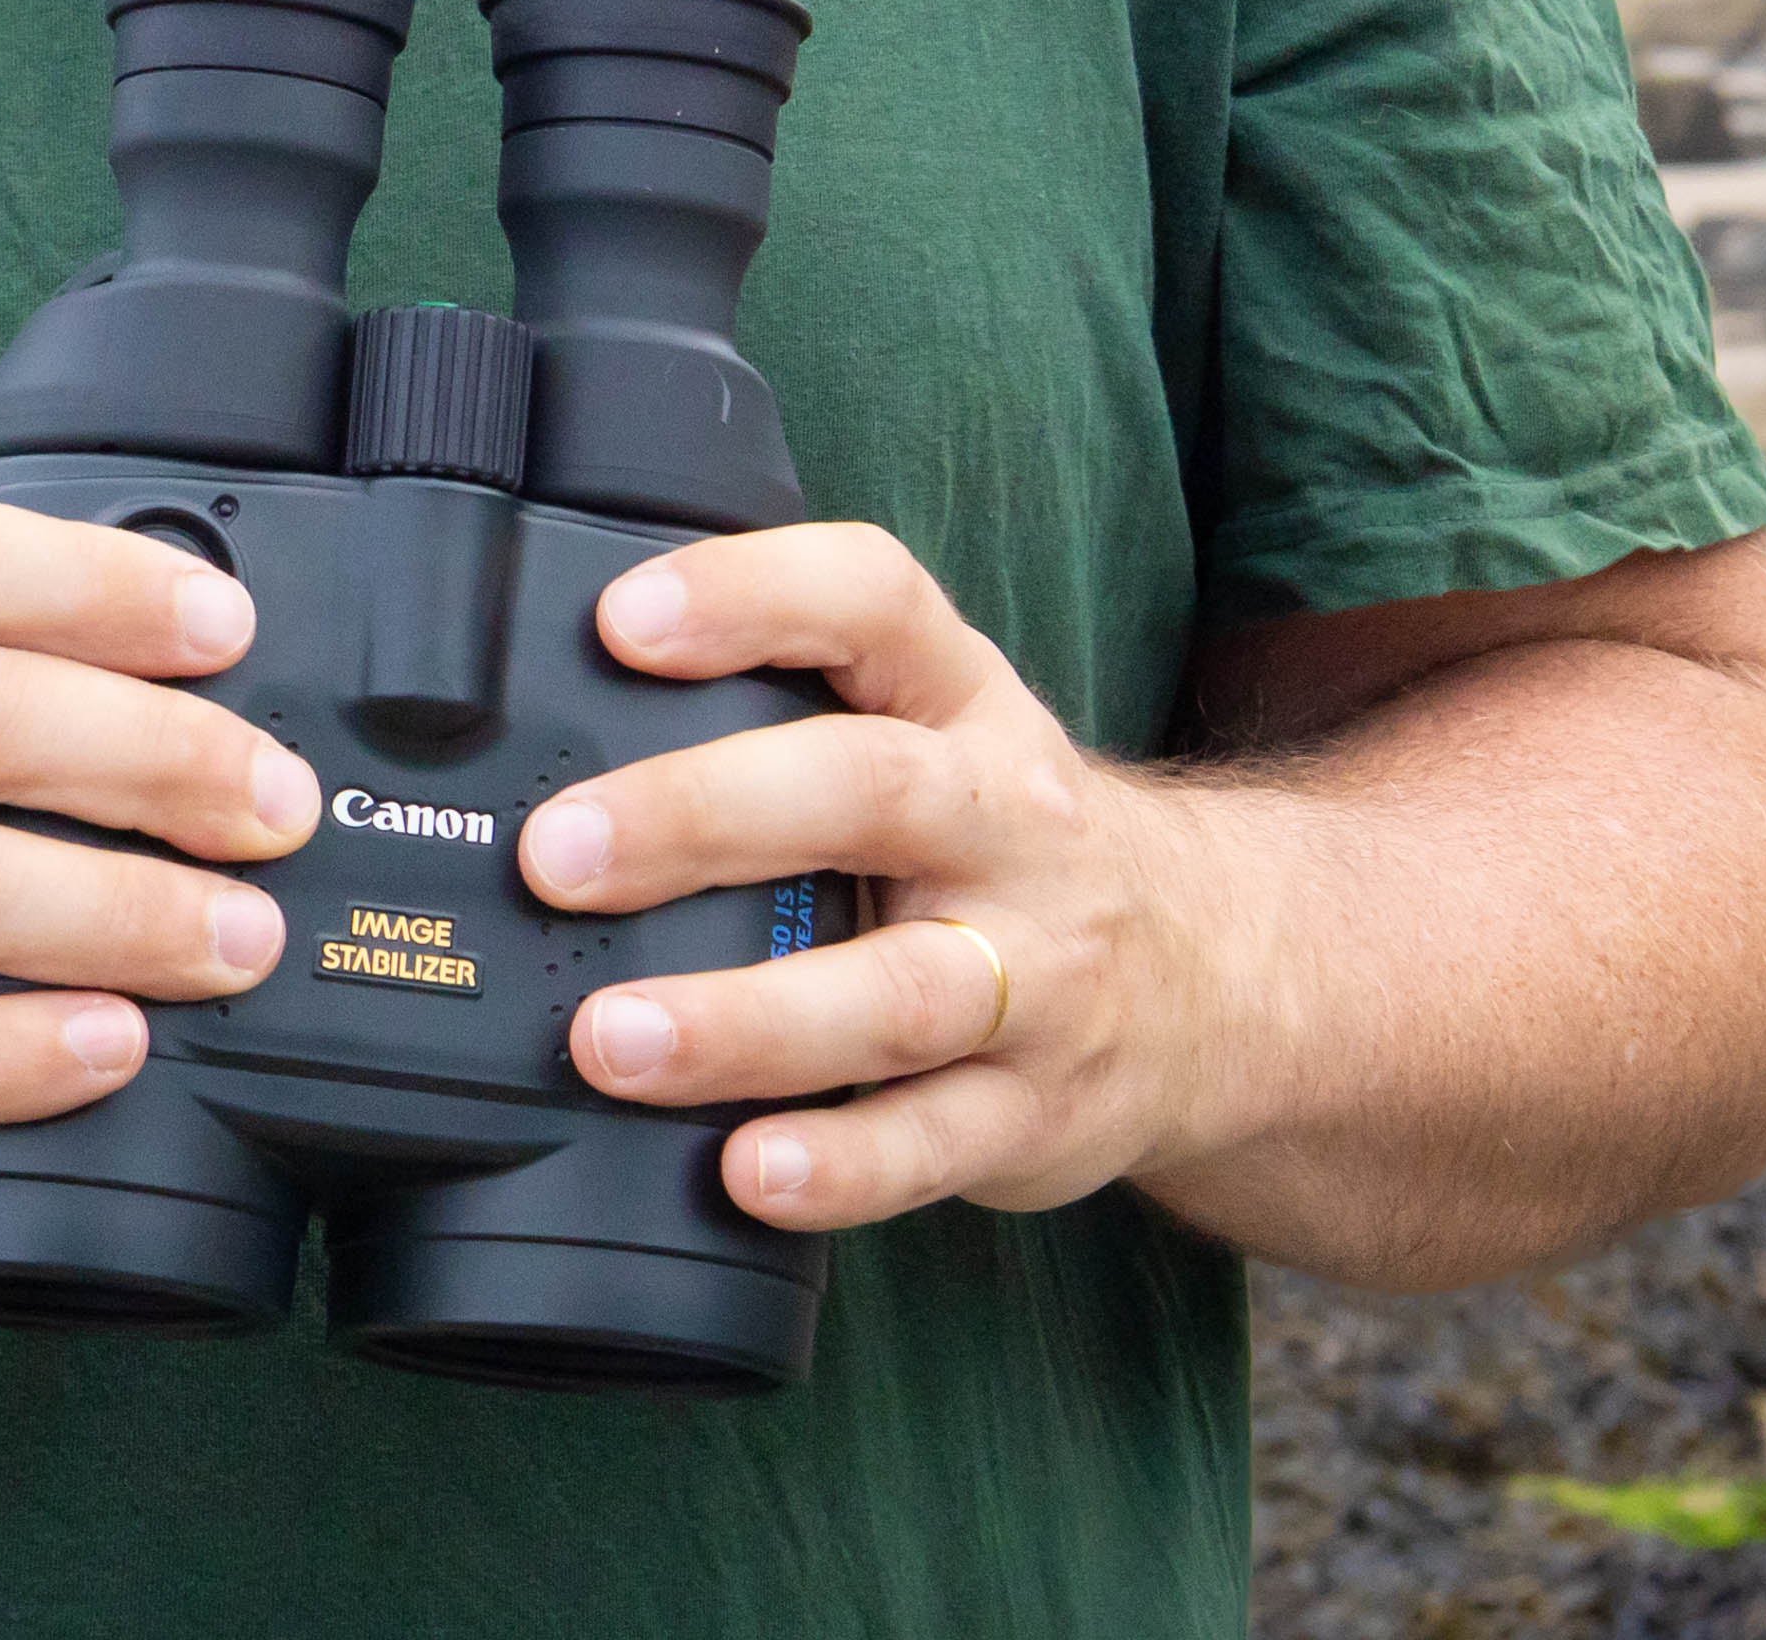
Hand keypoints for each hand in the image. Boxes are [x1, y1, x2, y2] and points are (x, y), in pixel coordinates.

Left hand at [516, 525, 1231, 1230]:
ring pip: (897, 991)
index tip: (622, 621)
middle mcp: (1009, 823)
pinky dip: (840, 1164)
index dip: (750, 594)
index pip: (872, 604)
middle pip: (868, 792)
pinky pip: (934, 1142)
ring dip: (744, 1020)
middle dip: (701, 816)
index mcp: (962, 704)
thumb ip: (782, 712)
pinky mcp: (1035, 1110)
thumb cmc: (998, 843)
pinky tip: (747, 1170)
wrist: (1211, 975)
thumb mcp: (933, 733)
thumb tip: (554, 721)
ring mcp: (1037, 974)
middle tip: (558, 856)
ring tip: (613, 1042)